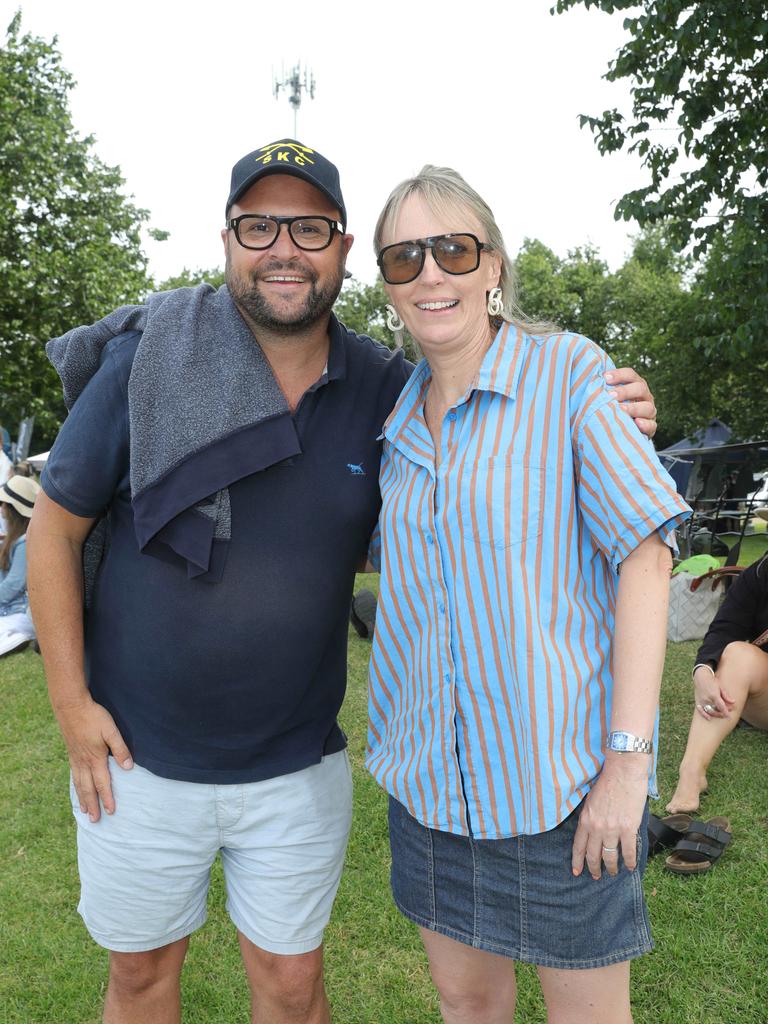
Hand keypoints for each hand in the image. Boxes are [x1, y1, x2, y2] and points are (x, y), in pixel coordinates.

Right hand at [56, 697, 132, 821]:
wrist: (70, 706)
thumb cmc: (94, 716)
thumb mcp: (111, 730)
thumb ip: (120, 748)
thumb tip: (128, 767)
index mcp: (95, 758)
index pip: (103, 782)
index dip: (107, 797)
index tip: (111, 811)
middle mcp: (84, 761)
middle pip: (88, 788)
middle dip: (92, 804)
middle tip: (94, 820)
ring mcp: (75, 758)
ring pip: (79, 784)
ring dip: (83, 798)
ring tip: (84, 811)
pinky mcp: (71, 753)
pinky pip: (73, 775)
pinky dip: (75, 786)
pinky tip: (77, 789)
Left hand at [572, 756, 648, 879]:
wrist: (623, 771)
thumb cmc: (607, 781)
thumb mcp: (590, 800)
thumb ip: (589, 816)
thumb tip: (590, 830)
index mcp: (585, 819)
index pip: (578, 846)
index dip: (577, 861)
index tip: (577, 871)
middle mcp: (597, 827)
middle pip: (593, 855)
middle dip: (594, 868)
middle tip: (596, 876)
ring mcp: (612, 829)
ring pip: (610, 857)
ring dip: (612, 867)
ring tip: (614, 873)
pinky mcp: (629, 828)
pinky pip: (628, 851)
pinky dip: (629, 861)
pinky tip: (630, 867)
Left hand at [605, 368, 656, 437]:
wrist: (621, 431)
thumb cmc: (611, 409)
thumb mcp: (608, 398)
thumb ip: (602, 390)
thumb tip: (587, 379)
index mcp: (635, 385)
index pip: (630, 375)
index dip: (619, 375)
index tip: (605, 378)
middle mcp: (644, 397)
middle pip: (640, 388)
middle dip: (625, 391)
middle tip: (610, 395)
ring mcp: (649, 412)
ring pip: (648, 407)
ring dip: (634, 408)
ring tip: (621, 410)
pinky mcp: (651, 428)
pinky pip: (651, 426)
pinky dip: (645, 424)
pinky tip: (637, 423)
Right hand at [693, 666, 734, 718]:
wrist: (701, 677)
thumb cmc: (712, 681)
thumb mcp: (721, 687)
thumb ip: (726, 696)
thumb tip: (733, 702)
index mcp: (714, 695)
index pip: (721, 707)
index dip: (726, 713)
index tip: (729, 717)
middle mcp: (707, 699)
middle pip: (716, 710)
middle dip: (723, 713)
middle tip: (728, 711)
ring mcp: (702, 701)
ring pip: (709, 711)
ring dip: (716, 714)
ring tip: (721, 714)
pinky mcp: (698, 701)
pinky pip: (701, 710)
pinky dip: (705, 715)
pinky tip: (709, 718)